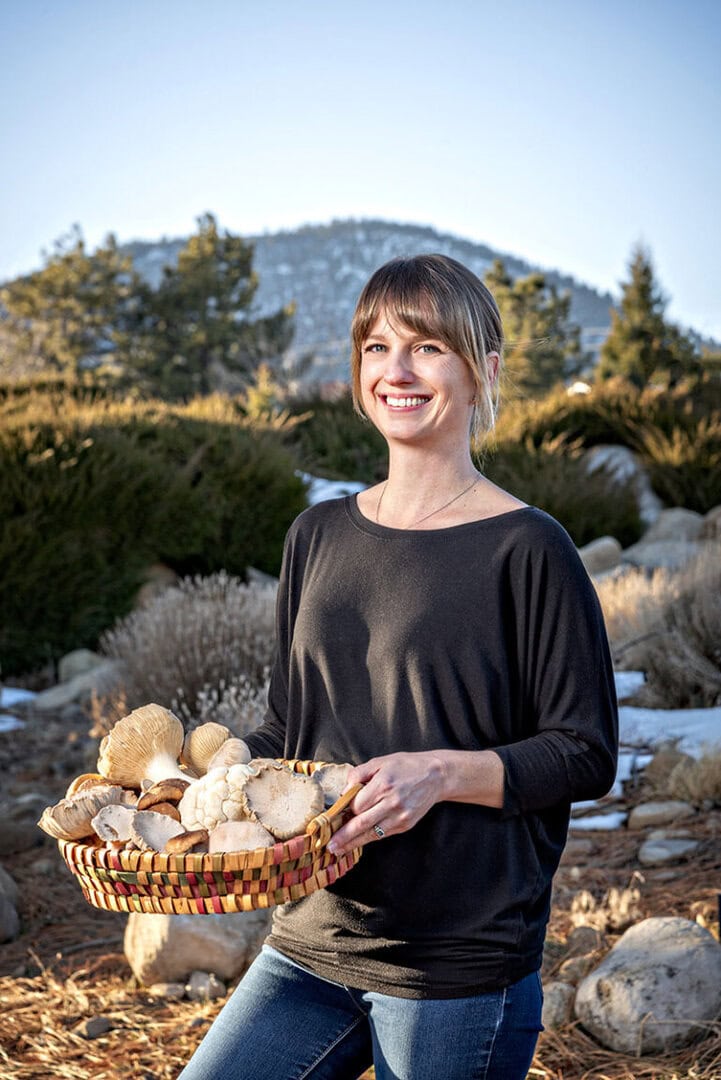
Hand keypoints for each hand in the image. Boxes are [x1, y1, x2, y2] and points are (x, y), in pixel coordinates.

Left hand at [327, 751, 446, 856]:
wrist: (435, 776)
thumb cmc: (406, 766)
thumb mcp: (381, 762)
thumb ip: (360, 773)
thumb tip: (344, 789)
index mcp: (383, 784)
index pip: (357, 804)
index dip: (344, 809)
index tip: (334, 814)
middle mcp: (392, 802)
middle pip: (362, 823)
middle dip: (343, 836)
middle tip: (329, 845)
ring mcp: (399, 816)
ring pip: (371, 833)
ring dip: (353, 843)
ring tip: (338, 849)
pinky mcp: (405, 824)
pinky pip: (383, 834)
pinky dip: (369, 839)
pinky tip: (358, 842)